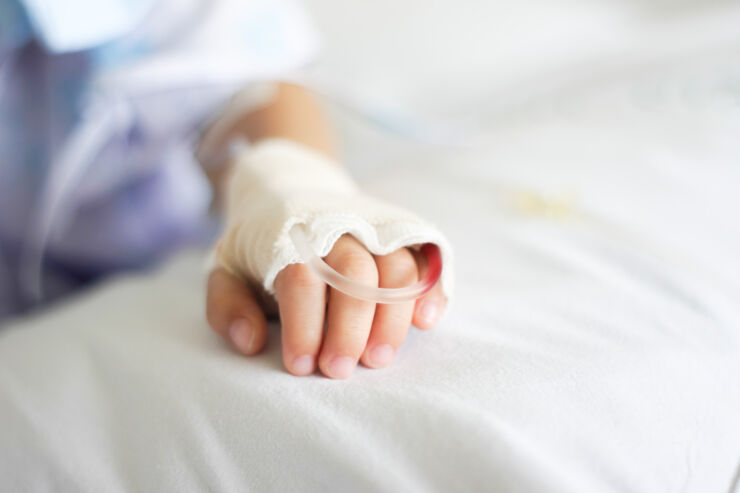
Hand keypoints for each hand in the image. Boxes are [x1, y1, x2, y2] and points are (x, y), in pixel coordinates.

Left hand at [205, 234, 446, 377]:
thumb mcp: (228, 268)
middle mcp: (339, 227)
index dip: (304, 326)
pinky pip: (426, 256)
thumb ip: (227, 306)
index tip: (301, 365)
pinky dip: (432, 288)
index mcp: (291, 235)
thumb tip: (251, 342)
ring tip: (379, 358)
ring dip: (392, 317)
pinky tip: (426, 321)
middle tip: (339, 369)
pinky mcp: (402, 234)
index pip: (302, 279)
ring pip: (397, 267)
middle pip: (356, 273)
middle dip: (350, 328)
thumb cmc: (262, 245)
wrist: (293, 189)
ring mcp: (376, 229)